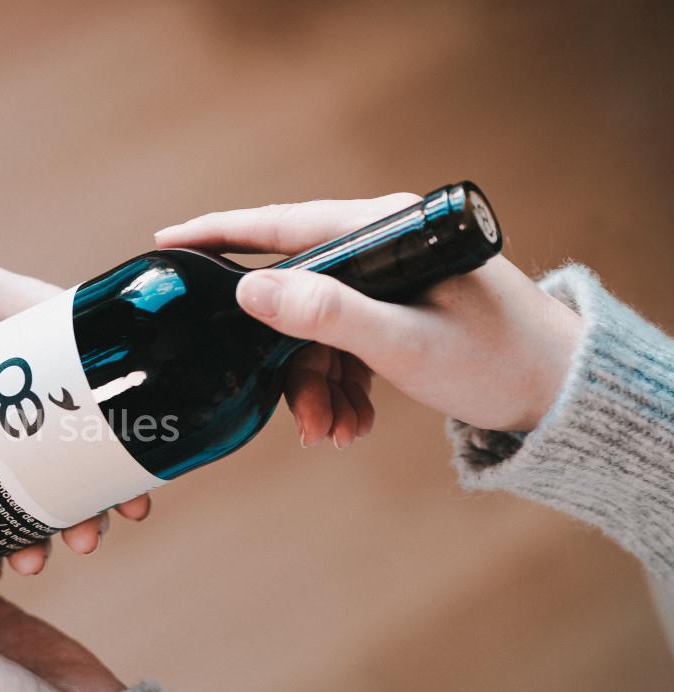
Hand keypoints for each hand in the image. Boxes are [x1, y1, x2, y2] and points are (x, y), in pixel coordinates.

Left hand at [0, 252, 153, 570]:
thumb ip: (31, 302)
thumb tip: (100, 324)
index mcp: (27, 386)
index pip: (89, 437)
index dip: (118, 475)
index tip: (136, 506)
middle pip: (57, 489)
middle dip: (80, 524)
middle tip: (87, 544)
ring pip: (8, 519)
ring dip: (30, 548)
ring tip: (27, 564)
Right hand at [156, 194, 583, 437]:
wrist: (557, 391)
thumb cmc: (498, 358)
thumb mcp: (406, 343)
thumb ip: (329, 317)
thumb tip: (251, 291)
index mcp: (385, 229)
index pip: (283, 225)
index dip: (220, 234)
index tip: (168, 243)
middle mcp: (380, 247)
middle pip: (296, 295)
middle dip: (289, 364)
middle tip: (301, 420)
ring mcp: (386, 280)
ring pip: (316, 332)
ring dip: (317, 387)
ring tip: (337, 433)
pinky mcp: (393, 311)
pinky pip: (341, 346)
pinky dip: (340, 387)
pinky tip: (354, 423)